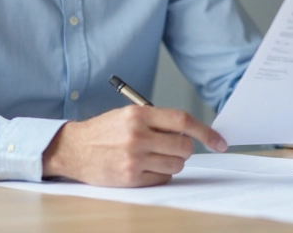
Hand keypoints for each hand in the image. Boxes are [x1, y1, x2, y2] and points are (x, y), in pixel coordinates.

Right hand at [42, 105, 227, 186]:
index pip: (183, 121)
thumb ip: (156, 120)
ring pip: (176, 165)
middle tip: (173, 148)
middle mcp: (138, 135)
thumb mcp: (128, 115)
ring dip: (173, 163)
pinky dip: (160, 175)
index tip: (219, 141)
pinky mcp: (130, 178)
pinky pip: (162, 179)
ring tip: (155, 157)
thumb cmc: (103, 131)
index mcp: (139, 114)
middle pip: (183, 146)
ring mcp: (134, 158)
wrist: (73, 149)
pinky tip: (145, 168)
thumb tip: (189, 133)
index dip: (205, 132)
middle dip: (184, 149)